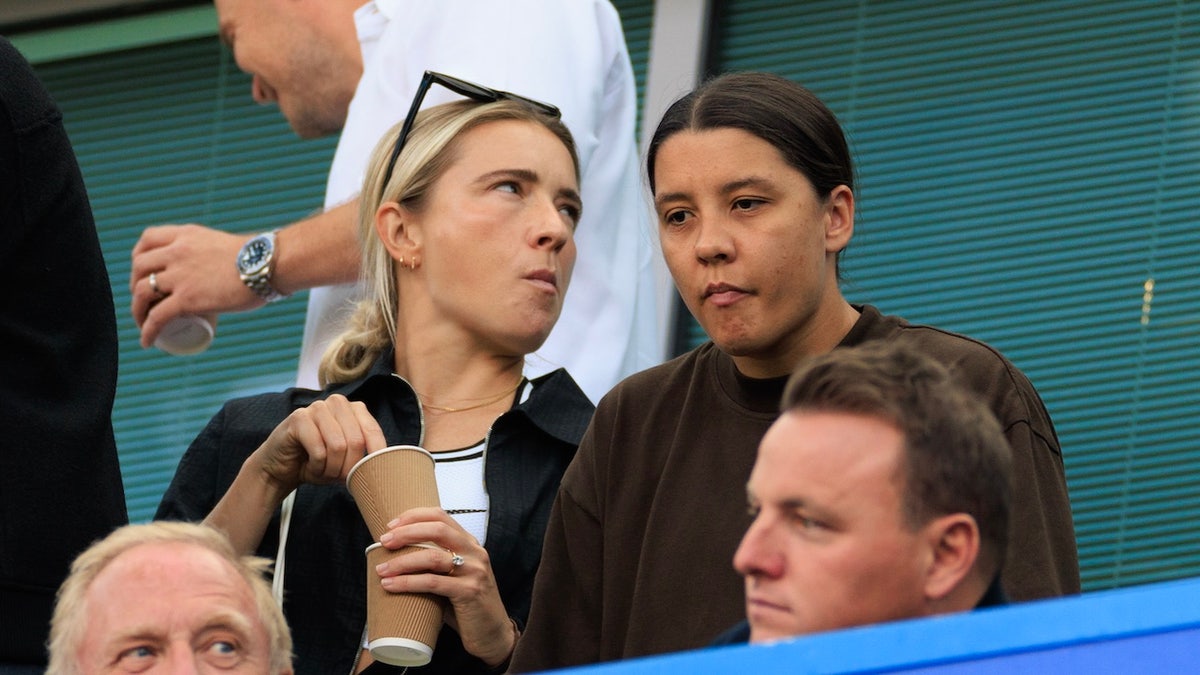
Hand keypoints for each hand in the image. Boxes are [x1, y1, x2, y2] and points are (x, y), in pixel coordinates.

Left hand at [130, 224, 259, 347]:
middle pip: (139, 266)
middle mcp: (177, 252)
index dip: (139, 256)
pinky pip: (157, 317)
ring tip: (144, 323)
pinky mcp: (187, 299)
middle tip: (146, 300)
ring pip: (142, 292)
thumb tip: (222, 271)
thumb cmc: (259, 258)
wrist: (269, 265)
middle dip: (135, 284)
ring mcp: (180, 275)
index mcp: (187, 235)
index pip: (148, 239)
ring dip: (138, 310)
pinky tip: (147, 341)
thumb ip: (216, 255)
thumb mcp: (226, 245)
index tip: (143, 270)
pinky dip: (147, 330)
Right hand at [251, 395, 386, 495]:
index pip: (373, 431)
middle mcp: (338, 403)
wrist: (281, 467)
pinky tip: (310, 466)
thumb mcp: (347, 460)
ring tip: (324, 471)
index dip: (375, 455)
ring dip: (332, 468)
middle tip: (339, 477)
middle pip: (356, 441)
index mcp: (354, 409)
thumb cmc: (317, 462)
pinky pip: (319, 449)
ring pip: (338, 445)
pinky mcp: (298, 418)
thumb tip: (386, 467)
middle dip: (349, 467)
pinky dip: (317, 466)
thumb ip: (365, 458)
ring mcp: (317, 407)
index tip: (372, 473)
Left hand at [376, 507, 516, 667]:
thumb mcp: (455, 577)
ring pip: (432, 557)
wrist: (493, 634)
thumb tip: (395, 557)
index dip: (413, 516)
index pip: (441, 516)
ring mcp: (474, 571)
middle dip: (406, 533)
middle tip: (384, 542)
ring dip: (402, 562)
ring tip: (382, 569)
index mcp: (470, 544)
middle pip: (437, 529)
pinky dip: (407, 583)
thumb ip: (435, 564)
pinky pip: (432, 583)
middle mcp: (474, 552)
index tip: (391, 526)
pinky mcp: (469, 592)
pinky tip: (391, 585)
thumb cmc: (467, 606)